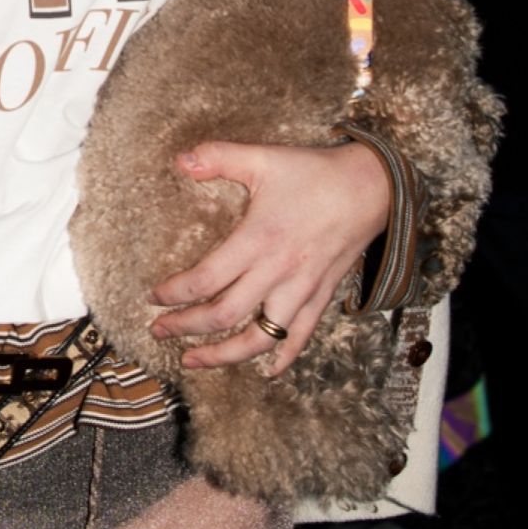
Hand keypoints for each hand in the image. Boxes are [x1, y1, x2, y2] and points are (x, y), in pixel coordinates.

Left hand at [150, 138, 391, 375]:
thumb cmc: (316, 173)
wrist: (372, 187)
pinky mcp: (322, 296)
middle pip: (224, 315)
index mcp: (258, 240)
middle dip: (186, 328)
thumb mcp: (263, 158)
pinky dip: (283, 358)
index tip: (154, 298)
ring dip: (224, 355)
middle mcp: (278, 272)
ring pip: (260, 338)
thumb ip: (219, 157)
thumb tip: (181, 159)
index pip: (206, 280)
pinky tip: (266, 371)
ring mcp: (301, 289)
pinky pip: (301, 337)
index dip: (175, 294)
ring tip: (194, 361)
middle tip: (159, 331)